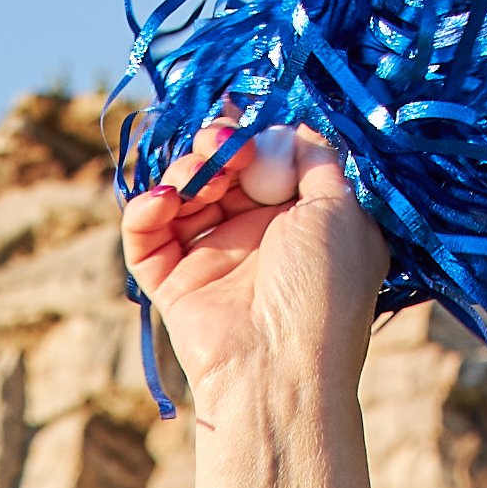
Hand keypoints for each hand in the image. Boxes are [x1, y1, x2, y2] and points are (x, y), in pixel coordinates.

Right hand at [123, 122, 387, 422]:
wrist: (282, 369)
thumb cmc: (324, 289)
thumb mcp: (341, 209)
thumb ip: (318, 159)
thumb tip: (294, 125)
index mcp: (301, 220)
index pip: (266, 160)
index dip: (252, 135)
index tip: (243, 118)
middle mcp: (258, 237)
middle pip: (221, 171)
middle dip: (216, 148)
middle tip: (221, 143)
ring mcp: (213, 260)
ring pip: (182, 195)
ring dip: (183, 174)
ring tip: (193, 181)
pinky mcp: (173, 284)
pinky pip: (146, 238)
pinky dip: (144, 211)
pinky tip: (161, 202)